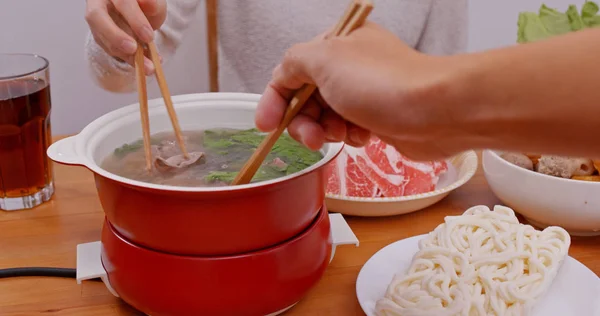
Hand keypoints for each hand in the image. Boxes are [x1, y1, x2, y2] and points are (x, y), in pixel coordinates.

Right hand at [85, 0, 166, 73]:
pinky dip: (128, 59)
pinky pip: (110, 49)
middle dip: (116, 36)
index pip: (122, 2)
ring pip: (103, 37)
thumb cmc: (146, 5)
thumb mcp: (154, 3)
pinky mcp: (99, 36)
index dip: (135, 19)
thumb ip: (152, 4)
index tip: (149, 36)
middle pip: (96, 16)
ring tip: (148, 66)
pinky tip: (145, 65)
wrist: (140, 14)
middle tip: (133, 49)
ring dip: (126, 55)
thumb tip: (149, 3)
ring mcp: (96, 19)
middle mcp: (98, 2)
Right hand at [255, 22, 459, 160]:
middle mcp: (350, 65)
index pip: (291, 71)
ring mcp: (365, 92)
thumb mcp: (324, 59)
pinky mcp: (378, 117)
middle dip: (304, 121)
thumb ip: (293, 63)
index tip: (266, 126)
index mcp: (337, 44)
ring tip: (342, 134)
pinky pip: (347, 130)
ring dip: (326, 130)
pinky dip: (348, 136)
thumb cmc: (382, 83)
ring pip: (325, 117)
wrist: (435, 112)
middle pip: (306, 98)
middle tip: (312, 138)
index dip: (275, 99)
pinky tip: (362, 136)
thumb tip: (282, 75)